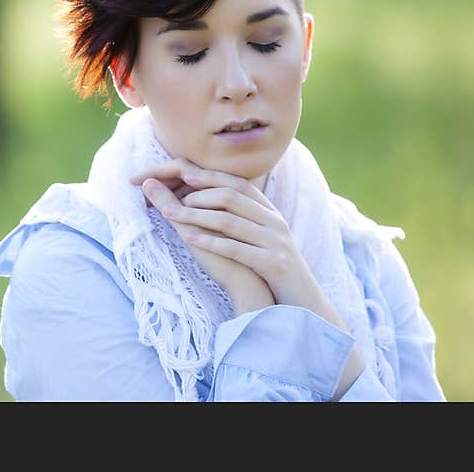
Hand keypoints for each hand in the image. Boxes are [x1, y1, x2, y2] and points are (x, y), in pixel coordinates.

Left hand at [130, 158, 328, 314]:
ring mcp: (274, 241)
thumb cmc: (272, 268)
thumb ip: (238, 218)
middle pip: (232, 196)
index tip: (183, 173)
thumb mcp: (258, 237)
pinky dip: (211, 241)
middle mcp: (273, 221)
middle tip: (170, 195)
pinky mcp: (272, 263)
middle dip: (198, 193)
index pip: (237, 183)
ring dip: (197, 215)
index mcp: (268, 211)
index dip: (209, 176)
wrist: (303, 300)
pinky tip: (188, 238)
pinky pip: (237, 249)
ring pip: (231, 220)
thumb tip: (206, 200)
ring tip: (170, 214)